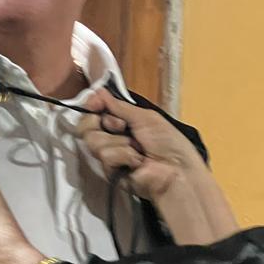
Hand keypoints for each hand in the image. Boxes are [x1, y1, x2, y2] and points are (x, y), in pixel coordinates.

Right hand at [76, 89, 206, 201]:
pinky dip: (123, 155)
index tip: (96, 102)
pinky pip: (106, 156)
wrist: (176, 170)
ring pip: (94, 140)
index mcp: (122, 122)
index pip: (95, 111)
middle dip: (105, 122)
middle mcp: (113, 138)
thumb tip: (99, 91)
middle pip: (86, 126)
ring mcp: (110, 156)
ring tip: (137, 148)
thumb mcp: (145, 117)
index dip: (92, 104)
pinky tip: (137, 161)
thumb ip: (120, 106)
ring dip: (119, 141)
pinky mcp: (110, 172)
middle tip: (122, 127)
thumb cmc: (168, 142)